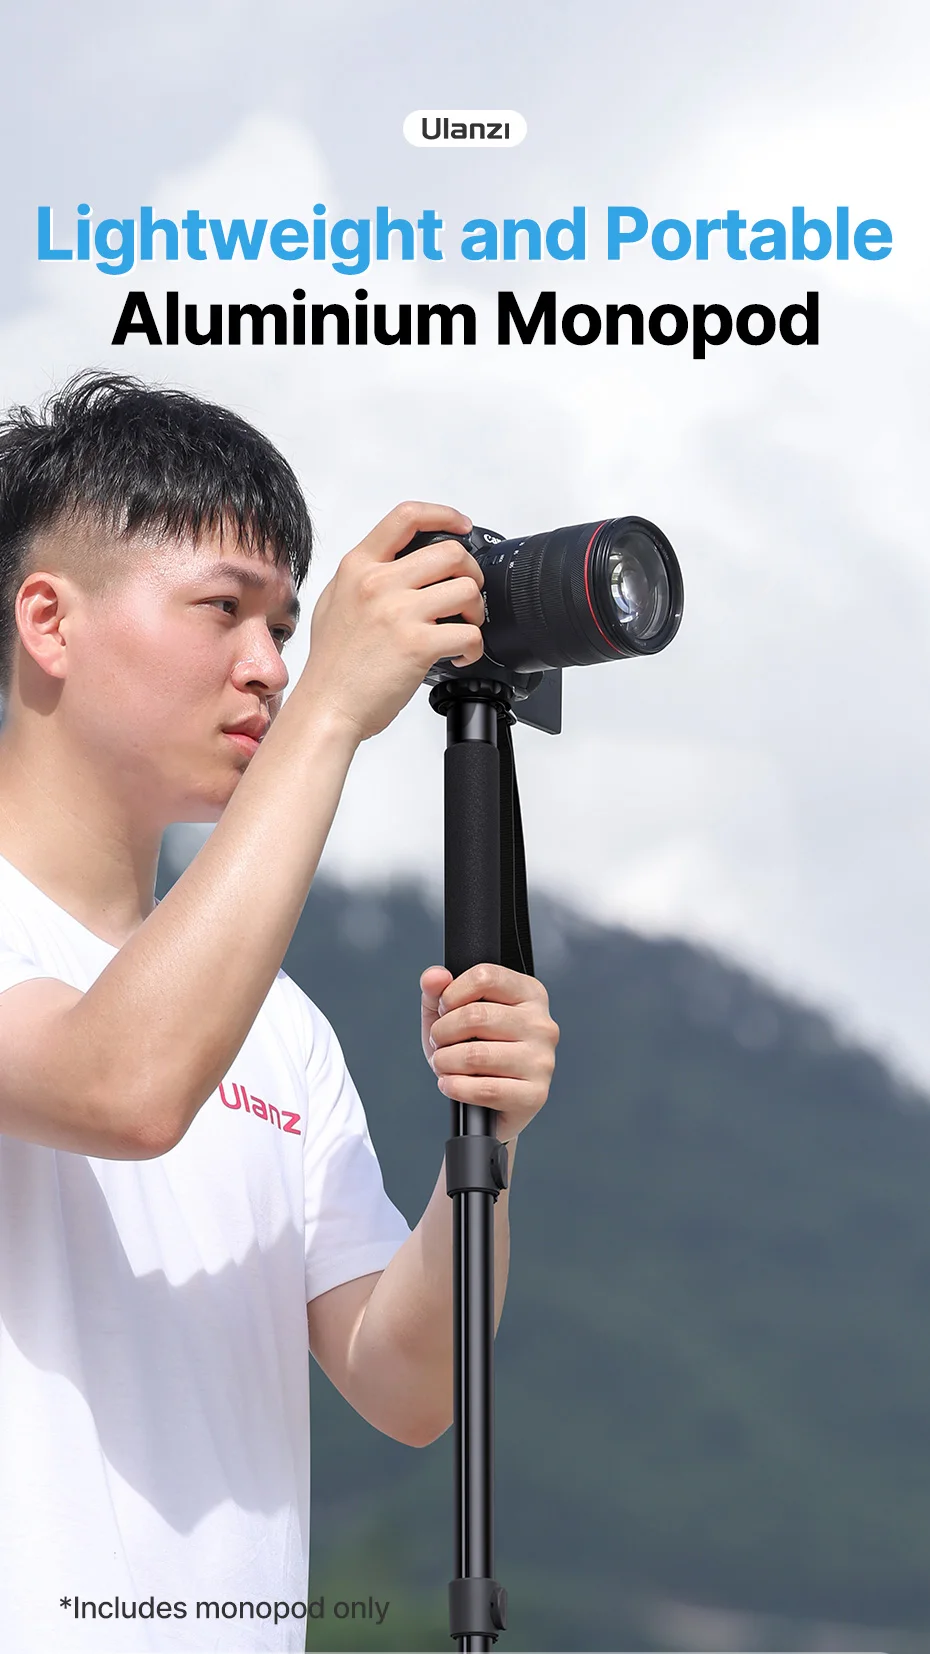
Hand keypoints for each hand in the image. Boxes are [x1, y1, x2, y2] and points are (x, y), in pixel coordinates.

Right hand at [297, 501, 486, 743]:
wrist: (327, 706)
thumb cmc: (332, 664)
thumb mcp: (334, 602)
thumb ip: (363, 577)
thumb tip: (397, 564)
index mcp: (358, 567)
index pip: (406, 517)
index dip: (443, 515)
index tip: (461, 526)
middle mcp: (379, 583)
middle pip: (451, 552)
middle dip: (471, 573)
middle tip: (466, 595)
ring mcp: (399, 612)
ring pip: (466, 590)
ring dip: (476, 611)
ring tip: (463, 627)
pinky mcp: (418, 645)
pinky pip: (469, 634)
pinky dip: (474, 647)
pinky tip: (458, 655)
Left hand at [420, 963, 558, 1143]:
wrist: (492, 1105)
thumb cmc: (476, 1052)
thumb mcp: (451, 1016)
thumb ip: (438, 991)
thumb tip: (435, 977)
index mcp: (529, 994)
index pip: (485, 976)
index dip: (452, 994)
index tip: (444, 1009)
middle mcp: (542, 1024)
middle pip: (476, 1016)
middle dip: (442, 1032)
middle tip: (439, 1043)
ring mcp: (541, 1060)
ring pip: (476, 1055)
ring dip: (445, 1062)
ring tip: (443, 1064)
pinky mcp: (535, 1094)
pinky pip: (484, 1089)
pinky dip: (456, 1087)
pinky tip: (450, 1084)